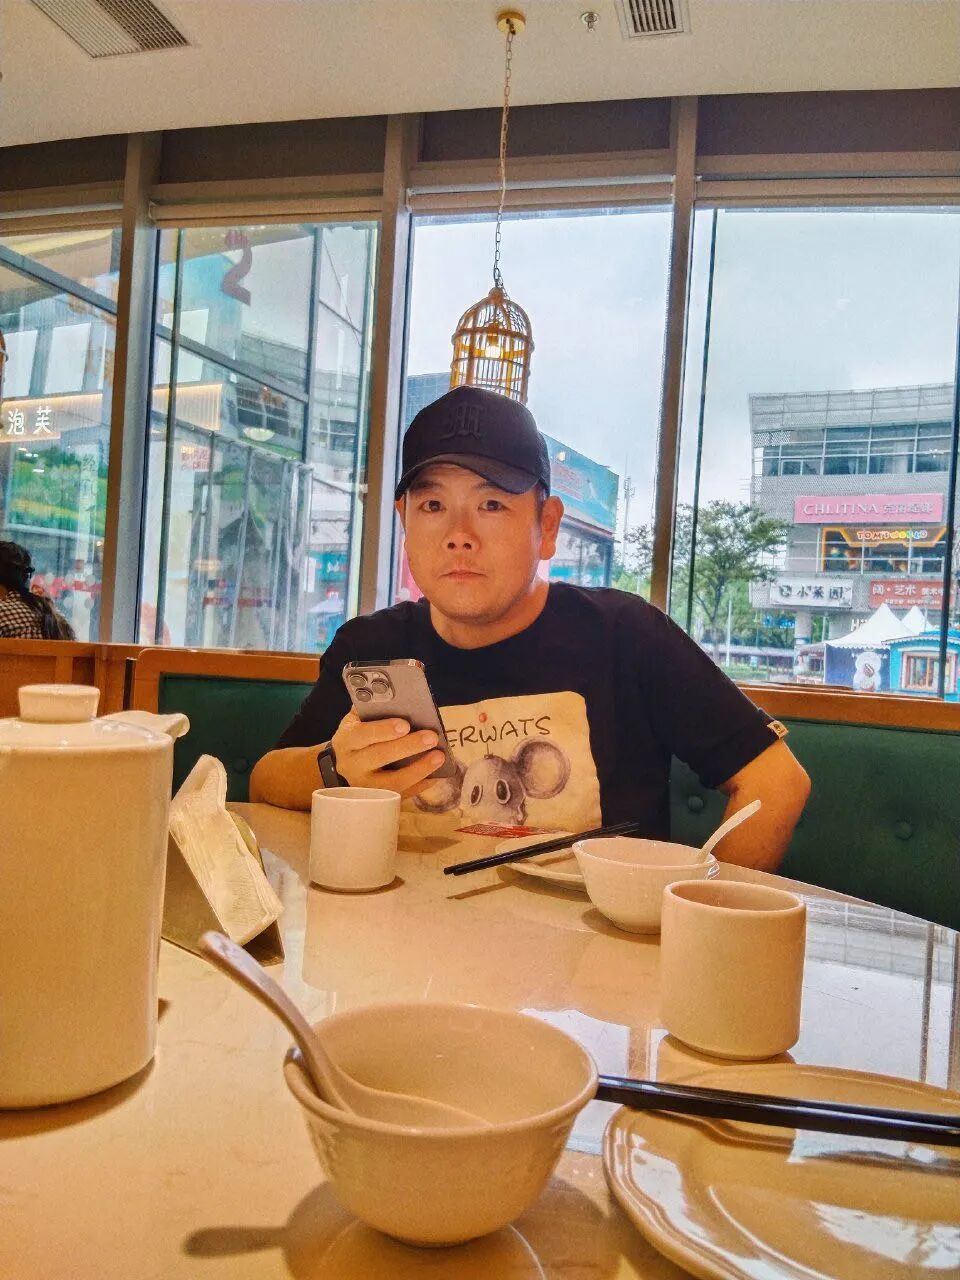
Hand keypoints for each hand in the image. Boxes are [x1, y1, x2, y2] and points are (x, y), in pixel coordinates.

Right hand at [330, 709, 446, 798]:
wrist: (346, 764)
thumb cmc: (360, 736)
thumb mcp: (359, 720)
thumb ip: (373, 711)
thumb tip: (399, 700)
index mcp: (346, 740)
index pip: (362, 734)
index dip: (383, 730)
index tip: (406, 724)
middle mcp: (351, 765)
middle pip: (379, 757)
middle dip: (408, 746)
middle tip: (432, 737)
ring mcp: (365, 786)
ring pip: (392, 782)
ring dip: (419, 769)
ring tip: (440, 756)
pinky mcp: (379, 799)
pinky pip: (403, 794)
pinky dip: (422, 785)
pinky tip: (437, 774)